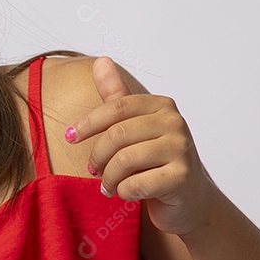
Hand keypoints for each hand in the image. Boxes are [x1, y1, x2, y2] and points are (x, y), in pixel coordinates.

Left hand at [66, 57, 215, 236]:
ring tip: (108, 185)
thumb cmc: (156, 161)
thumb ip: (116, 95)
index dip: (88, 123)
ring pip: (124, 161)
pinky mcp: (182, 178)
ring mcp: (182, 150)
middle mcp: (175, 123)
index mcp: (162, 106)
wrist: (189, 199)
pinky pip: (135, 184)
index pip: (116, 108)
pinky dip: (123, 192)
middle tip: (93, 170)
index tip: (70, 137)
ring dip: (108, 178)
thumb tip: (100, 60)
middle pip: (117, 135)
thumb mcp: (134, 125)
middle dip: (97, 156)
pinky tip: (126, 193)